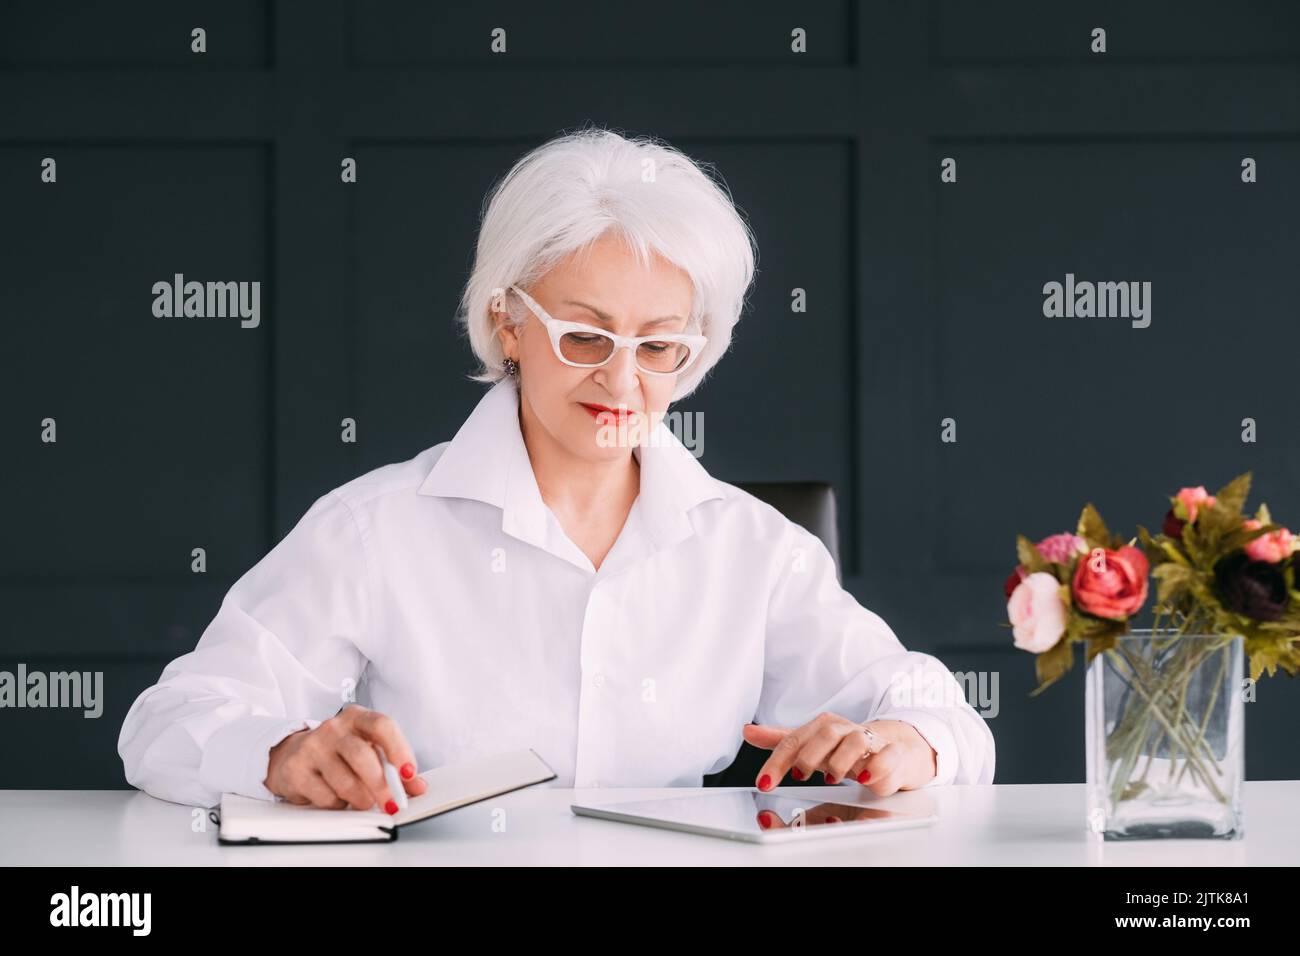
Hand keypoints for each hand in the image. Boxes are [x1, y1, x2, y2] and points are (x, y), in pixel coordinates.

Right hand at [264, 704, 428, 811]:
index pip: (382, 725)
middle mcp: (333, 728)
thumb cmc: (340, 752)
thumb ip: (394, 766)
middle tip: (391, 803)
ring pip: (345, 782)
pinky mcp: (296, 770)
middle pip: (362, 757)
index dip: (399, 750)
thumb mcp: (368, 749)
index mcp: (356, 718)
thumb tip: (418, 787)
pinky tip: (338, 797)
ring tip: (363, 801)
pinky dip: (339, 804)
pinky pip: (326, 797)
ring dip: (360, 799)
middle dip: (381, 785)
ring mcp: (312, 748)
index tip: (409, 774)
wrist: (293, 753)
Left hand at [742, 713, 937, 796]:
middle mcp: (846, 730)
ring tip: (832, 777)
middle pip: (826, 732)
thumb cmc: (847, 748)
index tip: (764, 782)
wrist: (891, 748)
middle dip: (810, 754)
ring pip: (857, 740)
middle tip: (800, 775)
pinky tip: (866, 779)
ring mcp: (871, 741)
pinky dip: (877, 766)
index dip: (778, 761)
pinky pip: (888, 756)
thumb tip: (747, 731)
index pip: (795, 739)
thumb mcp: (811, 744)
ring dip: (841, 760)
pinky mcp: (893, 755)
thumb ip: (781, 740)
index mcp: (824, 727)